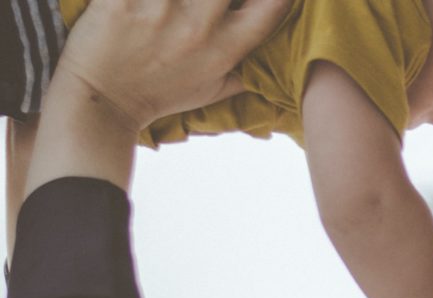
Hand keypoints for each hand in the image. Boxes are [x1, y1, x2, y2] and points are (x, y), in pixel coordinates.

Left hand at [54, 0, 289, 132]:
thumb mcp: (211, 90)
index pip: (271, 8)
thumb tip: (276, 58)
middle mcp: (198, 29)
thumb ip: (245, 71)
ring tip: (176, 1)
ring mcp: (160, 10)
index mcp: (223, 50)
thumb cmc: (159, 93)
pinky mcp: (122, 1)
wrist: (104, 100)